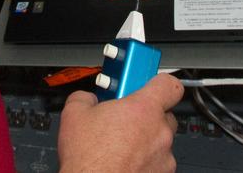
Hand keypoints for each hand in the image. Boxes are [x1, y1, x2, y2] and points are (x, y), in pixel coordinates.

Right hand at [56, 73, 182, 172]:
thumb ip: (86, 97)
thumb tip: (87, 99)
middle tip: (123, 115)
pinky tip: (122, 160)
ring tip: (118, 143)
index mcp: (144, 109)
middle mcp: (159, 132)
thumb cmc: (89, 159)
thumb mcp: (74, 114)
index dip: (157, 81)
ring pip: (159, 139)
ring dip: (144, 138)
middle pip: (162, 113)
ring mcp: (164, 156)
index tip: (144, 81)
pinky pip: (156, 161)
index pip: (169, 84)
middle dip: (144, 113)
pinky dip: (144, 159)